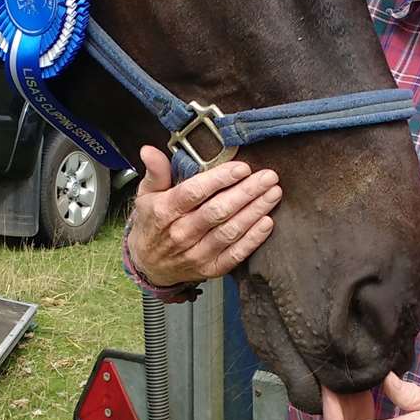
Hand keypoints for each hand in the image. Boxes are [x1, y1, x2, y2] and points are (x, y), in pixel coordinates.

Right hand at [126, 146, 281, 287]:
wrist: (148, 265)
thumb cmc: (152, 224)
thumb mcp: (147, 195)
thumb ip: (155, 172)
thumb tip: (149, 150)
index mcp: (165, 211)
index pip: (194, 192)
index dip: (220, 179)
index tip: (242, 168)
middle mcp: (181, 234)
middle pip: (218, 211)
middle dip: (246, 192)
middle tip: (268, 177)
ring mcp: (196, 254)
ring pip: (230, 231)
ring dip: (254, 212)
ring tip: (273, 194)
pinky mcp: (210, 269)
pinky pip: (235, 255)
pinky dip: (252, 240)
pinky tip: (267, 223)